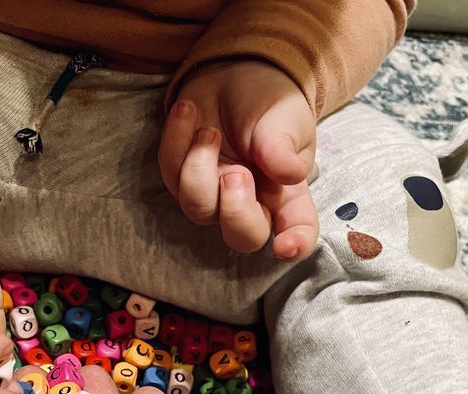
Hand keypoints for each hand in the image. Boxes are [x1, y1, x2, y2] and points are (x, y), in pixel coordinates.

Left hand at [159, 60, 317, 257]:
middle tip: (236, 173)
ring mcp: (214, 193)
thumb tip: (291, 174)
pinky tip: (188, 112)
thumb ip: (283, 146)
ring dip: (198, 167)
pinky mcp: (182, 176)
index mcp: (286, 193)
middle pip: (241, 237)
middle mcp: (251, 201)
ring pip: (197, 209)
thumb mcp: (285, 118)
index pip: (297, 229)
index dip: (295, 244)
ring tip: (208, 131)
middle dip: (234, 211)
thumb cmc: (270, 102)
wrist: (237, 73)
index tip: (285, 247)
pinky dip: (176, 140)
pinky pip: (170, 172)